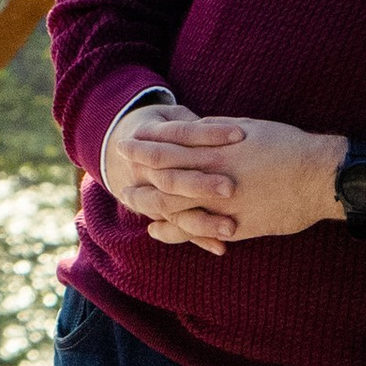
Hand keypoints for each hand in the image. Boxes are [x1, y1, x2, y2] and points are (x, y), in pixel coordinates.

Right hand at [100, 100, 245, 254]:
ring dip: (201, 221)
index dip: (210, 133)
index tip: (240, 135)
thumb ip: (199, 124)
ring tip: (230, 228)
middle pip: (172, 178)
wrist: (125, 148)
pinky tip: (222, 248)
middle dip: (200, 184)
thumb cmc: (168, 128)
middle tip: (230, 188)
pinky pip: (176, 229)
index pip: (182, 133)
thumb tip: (233, 129)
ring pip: (169, 209)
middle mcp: (142, 167)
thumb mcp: (175, 117)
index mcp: (148, 134)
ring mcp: (145, 192)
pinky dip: (199, 238)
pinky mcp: (157, 213)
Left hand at [101, 107, 365, 250]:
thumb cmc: (288, 146)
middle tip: (121, 175)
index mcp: (219, 150)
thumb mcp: (251, 128)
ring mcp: (226, 206)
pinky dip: (178, 233)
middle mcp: (217, 179)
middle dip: (141, 174)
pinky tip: (160, 231)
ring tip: (133, 203)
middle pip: (167, 177)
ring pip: (178, 208)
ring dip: (152, 205)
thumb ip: (218, 130)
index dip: (147, 146)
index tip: (129, 143)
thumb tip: (193, 129)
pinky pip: (200, 233)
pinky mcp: (238, 226)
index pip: (172, 147)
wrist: (321, 177)